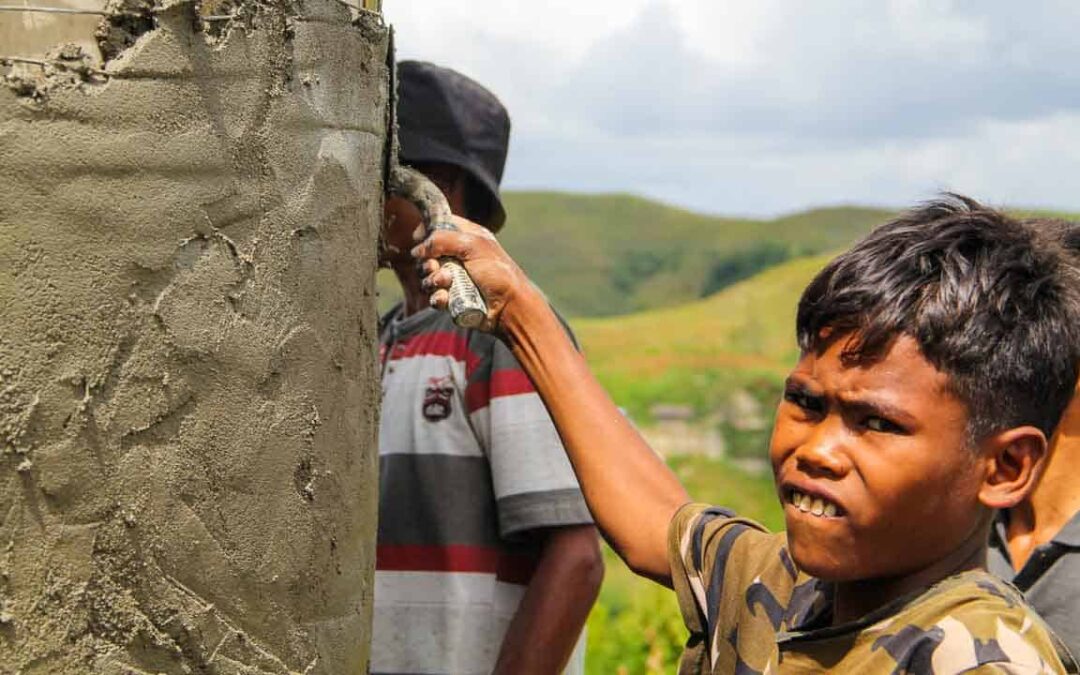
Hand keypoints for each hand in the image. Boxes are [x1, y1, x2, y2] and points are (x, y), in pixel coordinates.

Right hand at [412, 215, 534, 332]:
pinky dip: (437, 297)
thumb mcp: (472, 246)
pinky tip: (445, 299)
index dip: (427, 230)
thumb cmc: (498, 273)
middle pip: (427, 254)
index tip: (418, 237)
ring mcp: (455, 278)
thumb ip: (442, 240)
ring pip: (427, 277)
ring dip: (433, 280)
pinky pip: (434, 296)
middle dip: (428, 262)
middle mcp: (459, 256)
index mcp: (467, 237)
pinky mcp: (453, 298)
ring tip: (447, 283)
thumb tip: (417, 250)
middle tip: (437, 267)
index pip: (440, 225)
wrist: (509, 307)